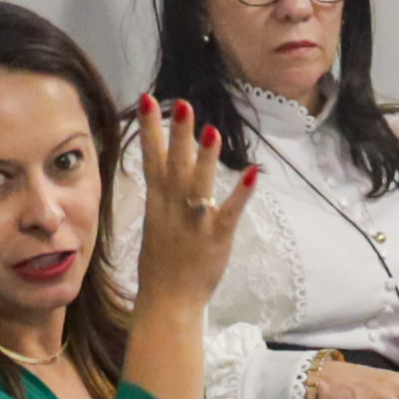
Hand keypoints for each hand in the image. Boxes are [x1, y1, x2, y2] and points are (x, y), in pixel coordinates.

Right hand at [123, 102, 254, 306]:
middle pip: (175, 164)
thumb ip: (165, 197)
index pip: (151, 158)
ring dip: (206, 158)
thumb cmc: (161, 264)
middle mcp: (174, 207)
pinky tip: (251, 172)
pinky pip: (229, 211)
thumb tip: (169, 172)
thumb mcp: (157, 223)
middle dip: (177, 133)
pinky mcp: (216, 237)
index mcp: (158, 202)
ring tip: (211, 130)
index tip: (147, 99)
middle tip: (181, 103)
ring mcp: (195, 221)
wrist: (167, 300)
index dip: (150, 128)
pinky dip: (240, 193)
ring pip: (200, 184)